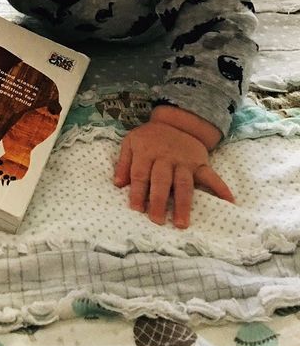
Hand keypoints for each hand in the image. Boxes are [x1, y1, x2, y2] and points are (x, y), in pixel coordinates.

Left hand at [113, 119, 233, 227]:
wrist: (176, 121)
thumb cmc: (150, 137)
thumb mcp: (131, 142)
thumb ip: (124, 163)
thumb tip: (117, 184)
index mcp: (146, 152)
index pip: (140, 174)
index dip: (137, 192)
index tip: (136, 210)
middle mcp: (165, 157)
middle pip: (161, 181)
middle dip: (158, 200)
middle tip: (156, 220)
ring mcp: (184, 161)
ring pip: (183, 184)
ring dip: (183, 204)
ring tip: (181, 223)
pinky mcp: (200, 163)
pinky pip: (211, 176)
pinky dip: (221, 188)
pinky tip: (229, 202)